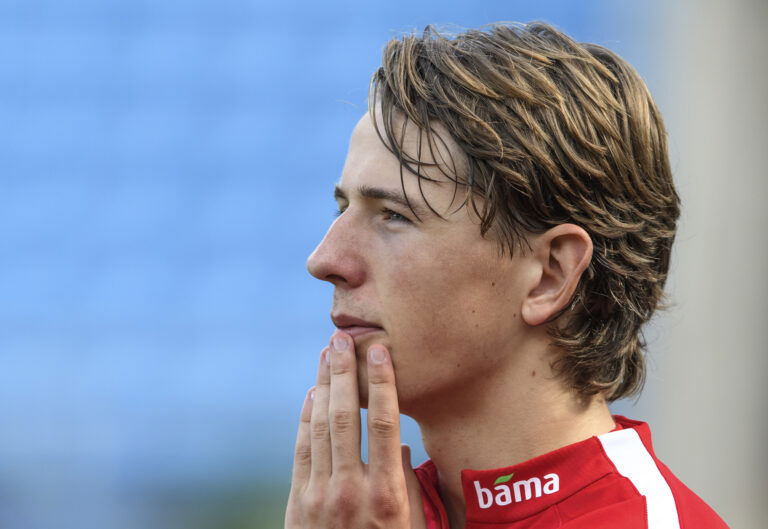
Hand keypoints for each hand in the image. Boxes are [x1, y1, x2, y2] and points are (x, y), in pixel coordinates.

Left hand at [284, 331, 426, 527]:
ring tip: (326, 355)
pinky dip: (306, 417)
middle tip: (342, 339)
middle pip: (347, 416)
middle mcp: (353, 490)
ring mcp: (322, 495)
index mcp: (389, 494)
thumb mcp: (412, 525)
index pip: (387, 423)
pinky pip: (302, 449)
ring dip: (323, 385)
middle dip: (344, 372)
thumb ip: (408, 485)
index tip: (379, 350)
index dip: (383, 382)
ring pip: (321, 426)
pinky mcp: (299, 502)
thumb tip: (403, 449)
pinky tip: (312, 394)